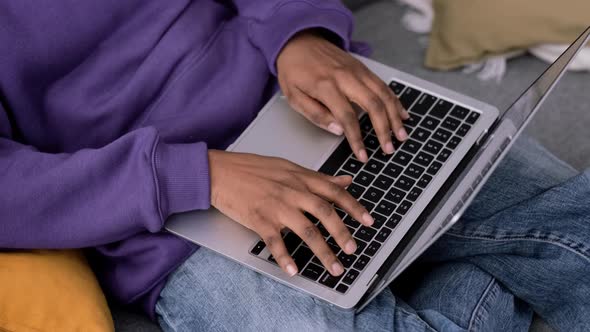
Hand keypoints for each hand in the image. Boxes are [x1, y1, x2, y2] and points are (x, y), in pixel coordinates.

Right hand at [208, 150, 374, 276]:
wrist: (219, 172)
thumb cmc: (251, 169)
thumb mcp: (289, 167)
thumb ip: (318, 177)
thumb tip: (345, 181)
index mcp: (301, 178)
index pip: (334, 192)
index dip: (355, 207)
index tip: (370, 221)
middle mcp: (292, 191)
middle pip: (325, 213)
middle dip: (342, 233)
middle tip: (353, 250)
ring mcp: (276, 206)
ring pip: (307, 230)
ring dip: (323, 251)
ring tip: (335, 267)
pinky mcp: (259, 220)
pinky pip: (276, 242)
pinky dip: (286, 258)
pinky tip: (294, 270)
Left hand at [276, 30, 409, 162]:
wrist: (299, 40)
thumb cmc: (294, 69)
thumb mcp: (293, 96)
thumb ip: (315, 114)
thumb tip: (337, 130)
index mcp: (326, 86)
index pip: (347, 117)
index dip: (357, 139)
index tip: (362, 155)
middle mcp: (346, 77)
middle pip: (373, 105)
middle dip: (384, 130)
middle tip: (389, 148)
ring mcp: (357, 71)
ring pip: (384, 95)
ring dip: (395, 117)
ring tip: (401, 135)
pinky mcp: (363, 68)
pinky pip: (384, 86)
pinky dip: (395, 101)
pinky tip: (402, 114)